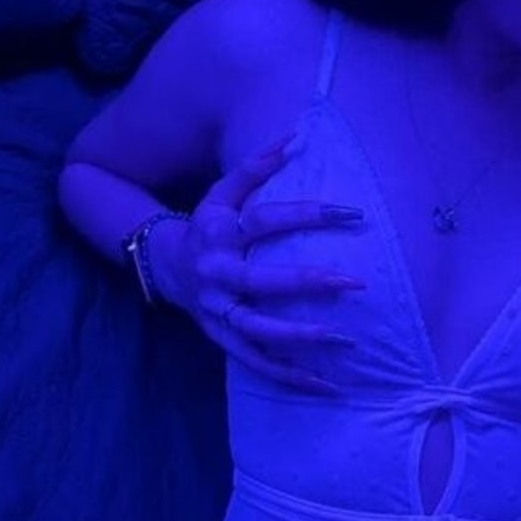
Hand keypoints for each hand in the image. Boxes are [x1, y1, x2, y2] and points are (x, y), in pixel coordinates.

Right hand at [162, 135, 365, 396]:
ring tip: (345, 338)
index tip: (352, 213)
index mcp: (220, 233)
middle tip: (355, 282)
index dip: (308, 214)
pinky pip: (258, 363)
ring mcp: (218, 312)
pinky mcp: (222, 340)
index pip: (265, 221)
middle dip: (310, 281)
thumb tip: (296, 136)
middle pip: (263, 280)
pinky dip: (291, 376)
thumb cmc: (206, 227)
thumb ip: (256, 166)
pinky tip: (327, 384)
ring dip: (302, 337)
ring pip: (260, 329)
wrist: (164, 268)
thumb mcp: (221, 192)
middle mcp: (216, 275)